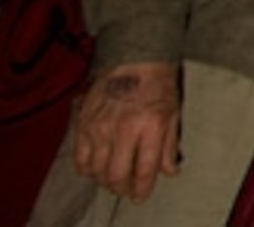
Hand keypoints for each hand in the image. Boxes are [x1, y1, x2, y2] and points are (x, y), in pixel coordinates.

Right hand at [75, 60, 184, 201]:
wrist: (134, 58)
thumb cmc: (158, 84)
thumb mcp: (173, 113)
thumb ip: (170, 145)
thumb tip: (170, 172)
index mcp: (151, 125)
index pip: (145, 170)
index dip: (142, 189)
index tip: (141, 196)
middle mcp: (124, 128)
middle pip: (117, 175)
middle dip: (122, 189)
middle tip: (126, 190)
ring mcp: (101, 126)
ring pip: (97, 171)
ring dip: (104, 182)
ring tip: (113, 180)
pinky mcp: (84, 123)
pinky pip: (80, 159)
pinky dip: (87, 170)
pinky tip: (96, 168)